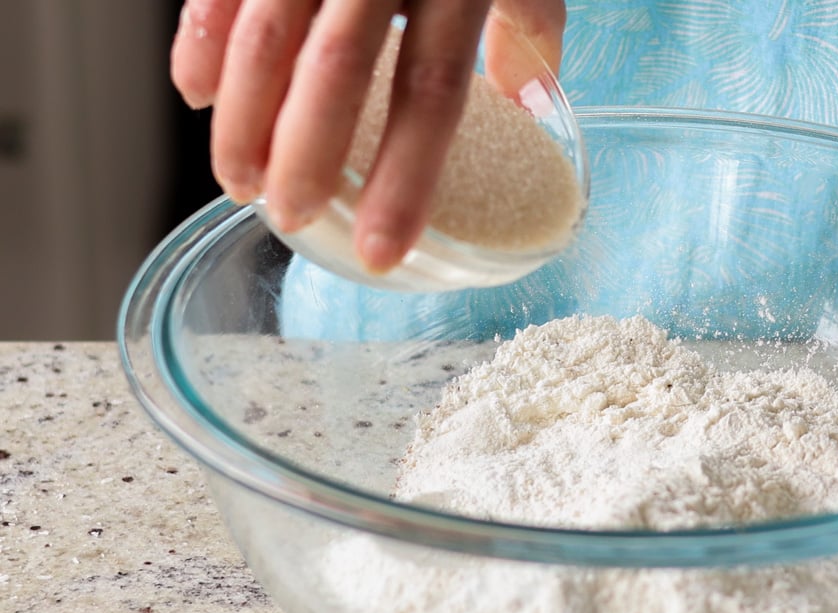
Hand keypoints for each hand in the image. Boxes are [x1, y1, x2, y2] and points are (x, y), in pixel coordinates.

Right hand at [170, 0, 565, 270]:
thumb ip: (529, 18)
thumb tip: (524, 94)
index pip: (429, 93)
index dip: (405, 179)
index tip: (383, 251)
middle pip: (337, 71)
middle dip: (307, 157)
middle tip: (288, 222)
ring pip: (268, 30)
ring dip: (244, 114)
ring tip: (237, 183)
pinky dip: (204, 35)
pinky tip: (195, 93)